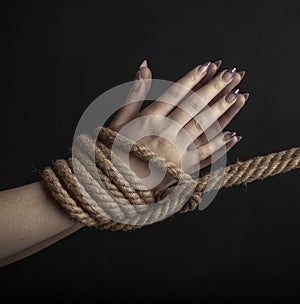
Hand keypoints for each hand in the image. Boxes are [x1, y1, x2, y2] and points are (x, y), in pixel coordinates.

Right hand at [109, 60, 248, 189]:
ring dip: (222, 111)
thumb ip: (134, 94)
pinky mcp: (183, 169)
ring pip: (203, 127)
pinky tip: (234, 135)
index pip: (176, 93)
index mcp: (149, 119)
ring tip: (237, 96)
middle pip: (194, 106)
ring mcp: (176, 152)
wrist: (117, 185)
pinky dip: (220, 146)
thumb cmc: (114, 152)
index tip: (209, 66)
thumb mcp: (119, 121)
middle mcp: (165, 132)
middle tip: (231, 74)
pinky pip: (205, 156)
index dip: (193, 78)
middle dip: (214, 88)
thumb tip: (144, 66)